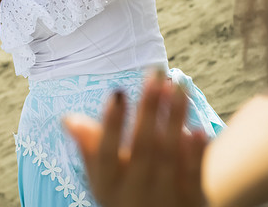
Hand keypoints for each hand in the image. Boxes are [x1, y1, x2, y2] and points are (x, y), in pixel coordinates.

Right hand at [63, 74, 207, 206]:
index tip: (118, 92)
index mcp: (108, 185)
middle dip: (149, 109)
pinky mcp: (192, 203)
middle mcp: (135, 193)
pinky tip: (199, 128)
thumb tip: (68, 119)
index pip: (106, 152)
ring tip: (179, 84)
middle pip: (143, 147)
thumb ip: (90, 148)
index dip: (112, 123)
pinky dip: (196, 153)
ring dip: (175, 118)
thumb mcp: (104, 177)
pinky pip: (194, 176)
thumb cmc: (126, 192)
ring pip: (169, 155)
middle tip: (155, 74)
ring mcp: (164, 199)